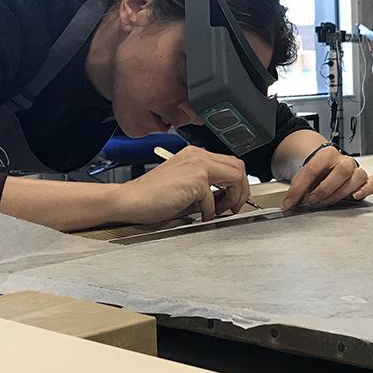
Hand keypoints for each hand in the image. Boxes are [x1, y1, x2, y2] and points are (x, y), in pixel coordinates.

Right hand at [114, 146, 250, 223]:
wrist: (130, 199)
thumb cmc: (150, 196)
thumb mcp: (184, 187)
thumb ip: (206, 188)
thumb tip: (225, 198)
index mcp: (194, 155)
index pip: (228, 163)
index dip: (236, 182)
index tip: (232, 198)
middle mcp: (198, 155)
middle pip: (238, 166)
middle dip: (242, 189)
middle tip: (233, 206)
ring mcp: (198, 165)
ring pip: (236, 176)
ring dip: (234, 197)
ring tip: (221, 211)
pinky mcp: (196, 179)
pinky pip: (216, 197)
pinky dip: (212, 211)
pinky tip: (201, 217)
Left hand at [282, 146, 372, 210]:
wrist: (326, 169)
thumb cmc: (317, 173)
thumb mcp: (303, 177)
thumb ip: (296, 189)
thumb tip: (288, 204)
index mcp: (326, 154)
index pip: (313, 169)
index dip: (300, 187)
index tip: (291, 202)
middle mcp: (343, 160)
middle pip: (342, 170)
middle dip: (326, 189)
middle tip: (313, 201)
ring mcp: (355, 169)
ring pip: (357, 177)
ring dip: (341, 193)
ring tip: (328, 202)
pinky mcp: (364, 180)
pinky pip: (372, 182)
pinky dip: (366, 189)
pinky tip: (355, 196)